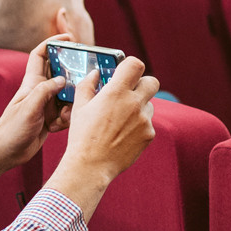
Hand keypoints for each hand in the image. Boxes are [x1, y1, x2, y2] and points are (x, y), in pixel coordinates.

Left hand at [0, 37, 71, 174]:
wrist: (5, 154)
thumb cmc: (10, 130)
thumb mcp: (29, 108)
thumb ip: (45, 91)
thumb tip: (62, 79)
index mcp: (32, 83)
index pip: (41, 55)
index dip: (52, 43)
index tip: (69, 38)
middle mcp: (40, 91)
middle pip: (60, 74)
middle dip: (73, 76)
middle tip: (84, 80)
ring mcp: (46, 105)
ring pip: (67, 95)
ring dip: (71, 104)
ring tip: (62, 116)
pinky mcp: (50, 118)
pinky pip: (66, 113)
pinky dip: (66, 119)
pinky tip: (57, 127)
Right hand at [51, 53, 158, 193]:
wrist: (91, 166)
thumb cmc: (82, 136)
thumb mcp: (79, 107)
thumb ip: (88, 85)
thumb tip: (95, 74)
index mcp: (116, 92)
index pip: (136, 65)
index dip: (131, 65)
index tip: (125, 72)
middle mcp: (133, 103)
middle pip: (152, 81)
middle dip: (142, 84)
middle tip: (129, 92)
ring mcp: (144, 120)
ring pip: (149, 104)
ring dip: (139, 107)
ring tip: (121, 120)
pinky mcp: (149, 134)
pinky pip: (148, 123)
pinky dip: (139, 125)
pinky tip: (123, 134)